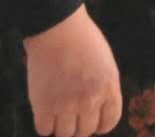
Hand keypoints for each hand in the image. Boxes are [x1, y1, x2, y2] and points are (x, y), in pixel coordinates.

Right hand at [23, 5, 120, 135]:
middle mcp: (91, 100)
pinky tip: (45, 112)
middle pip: (85, 131)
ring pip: (65, 134)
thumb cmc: (82, 40)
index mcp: (109, 88)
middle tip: (71, 115)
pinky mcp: (44, 106)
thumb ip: (103, 87)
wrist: (57, 29)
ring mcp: (67, 105)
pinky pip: (44, 130)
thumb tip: (97, 110)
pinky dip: (45, 125)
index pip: (109, 122)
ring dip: (61, 127)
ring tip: (57, 113)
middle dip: (79, 125)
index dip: (100, 125)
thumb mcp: (105, 63)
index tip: (93, 122)